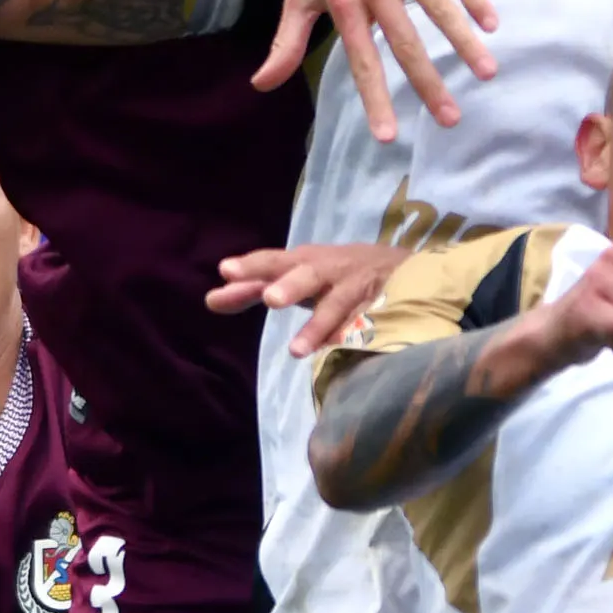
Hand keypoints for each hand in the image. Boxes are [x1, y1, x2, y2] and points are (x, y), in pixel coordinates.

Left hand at [212, 236, 412, 348]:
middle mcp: (327, 269)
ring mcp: (354, 288)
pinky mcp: (378, 307)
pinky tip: (339, 351)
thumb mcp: (296, 276)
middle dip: (289, 285)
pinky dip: (351, 336)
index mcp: (303, 260)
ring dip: (317, 325)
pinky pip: (362, 324)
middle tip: (270, 299)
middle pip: (306, 274)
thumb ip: (255, 288)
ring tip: (296, 350)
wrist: (400, 267)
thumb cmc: (334, 273)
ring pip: (335, 304)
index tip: (225, 272)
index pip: (272, 263)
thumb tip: (211, 299)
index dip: (252, 267)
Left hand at [257, 0, 498, 140]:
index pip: (360, 57)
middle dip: (428, 83)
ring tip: (486, 73)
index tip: (388, 136)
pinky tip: (490, 24)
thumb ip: (287, 40)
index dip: (373, 97)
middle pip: (404, 40)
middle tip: (450, 120)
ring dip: (463, 42)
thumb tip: (261, 85)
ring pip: (437, 5)